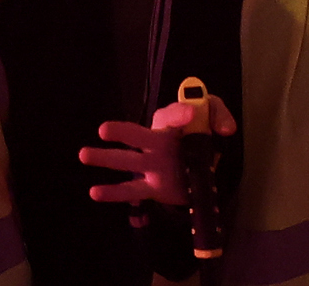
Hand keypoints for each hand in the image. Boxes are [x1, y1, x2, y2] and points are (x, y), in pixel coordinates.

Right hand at [78, 90, 228, 207]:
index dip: (181, 114)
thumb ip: (218, 116)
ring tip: (84, 154)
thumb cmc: (202, 131)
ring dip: (106, 159)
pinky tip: (95, 192)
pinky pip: (132, 190)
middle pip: (138, 136)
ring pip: (127, 161)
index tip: (190, 115)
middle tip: (104, 130)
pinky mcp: (153, 187)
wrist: (202, 162)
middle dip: (122, 133)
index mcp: (171, 123)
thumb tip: (225, 129)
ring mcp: (152, 165)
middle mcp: (157, 141)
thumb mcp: (214, 117)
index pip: (174, 116)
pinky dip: (114, 193)